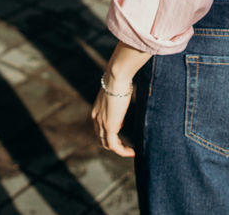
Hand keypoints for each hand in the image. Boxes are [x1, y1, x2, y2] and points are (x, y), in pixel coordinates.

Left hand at [91, 42, 150, 156]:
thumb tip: (123, 110)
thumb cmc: (120, 81)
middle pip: (101, 139)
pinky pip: (114, 145)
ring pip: (107, 144)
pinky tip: (132, 152)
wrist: (116, 77)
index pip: (100, 128)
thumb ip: (118, 104)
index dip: (110, 132)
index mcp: (97, 111)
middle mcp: (96, 119)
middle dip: (113, 144)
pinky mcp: (109, 126)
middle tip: (126, 146)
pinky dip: (122, 151)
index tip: (123, 127)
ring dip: (119, 149)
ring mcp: (101, 123)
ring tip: (130, 151)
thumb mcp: (117, 94)